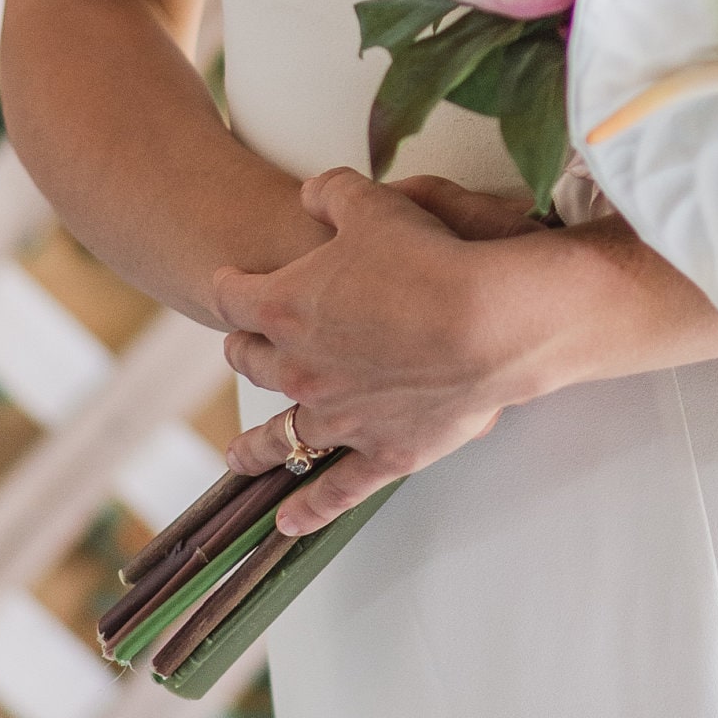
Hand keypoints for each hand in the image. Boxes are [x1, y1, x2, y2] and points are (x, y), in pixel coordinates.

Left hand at [214, 168, 547, 532]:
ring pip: (280, 438)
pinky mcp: (383, 453)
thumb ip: (331, 195)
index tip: (230, 283)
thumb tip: (310, 196)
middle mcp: (299, 369)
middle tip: (242, 350)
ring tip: (239, 456)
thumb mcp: (373, 204)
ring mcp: (338, 418)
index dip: (230, 286)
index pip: (233, 297)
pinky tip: (289, 522)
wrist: (487, 321)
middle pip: (253, 363)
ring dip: (255, 447)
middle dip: (244, 352)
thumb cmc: (432, 259)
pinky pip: (336, 491)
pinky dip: (311, 509)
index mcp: (284, 307)